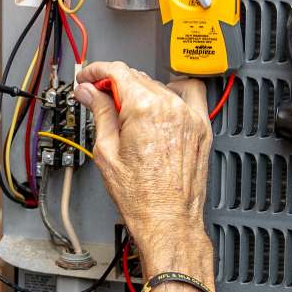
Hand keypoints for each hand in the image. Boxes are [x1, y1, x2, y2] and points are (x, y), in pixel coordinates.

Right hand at [73, 61, 211, 271]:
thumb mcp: (106, 151)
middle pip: (138, 77)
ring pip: (161, 85)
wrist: (167, 220)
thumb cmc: (140, 196)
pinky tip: (162, 104)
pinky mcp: (202, 128)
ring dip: (142, 90)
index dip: (97, 71)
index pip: (118, 71)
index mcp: (145, 108)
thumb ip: (100, 113)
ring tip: (128, 110)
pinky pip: (190, 96)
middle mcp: (171, 107)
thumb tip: (90, 93)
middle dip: (115, 84)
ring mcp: (190, 117)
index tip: (89, 78)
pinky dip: (174, 93)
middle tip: (100, 98)